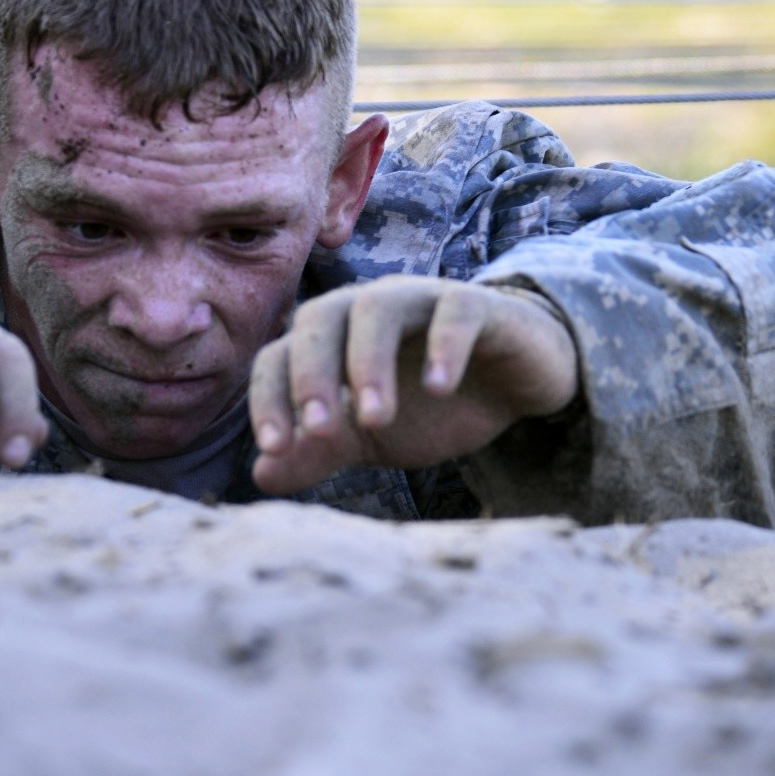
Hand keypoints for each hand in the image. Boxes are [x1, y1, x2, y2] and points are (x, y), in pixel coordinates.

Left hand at [249, 276, 577, 493]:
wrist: (513, 385)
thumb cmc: (431, 405)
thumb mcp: (371, 439)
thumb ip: (319, 452)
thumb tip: (261, 476)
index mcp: (331, 340)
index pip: (279, 356)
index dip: (269, 399)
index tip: (275, 448)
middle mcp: (367, 309)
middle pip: (319, 318)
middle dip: (312, 375)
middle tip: (321, 430)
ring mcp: (421, 299)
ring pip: (378, 307)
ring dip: (368, 361)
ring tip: (376, 418)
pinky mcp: (476, 305)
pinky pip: (454, 310)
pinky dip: (444, 345)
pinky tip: (438, 389)